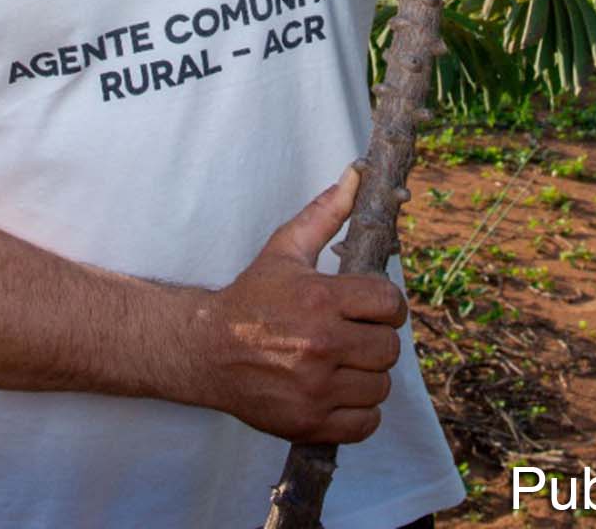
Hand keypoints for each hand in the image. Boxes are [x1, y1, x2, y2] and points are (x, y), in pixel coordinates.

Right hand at [189, 164, 406, 443]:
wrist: (205, 351)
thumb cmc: (251, 297)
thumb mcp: (285, 250)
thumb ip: (325, 212)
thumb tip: (356, 172)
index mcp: (319, 299)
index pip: (390, 304)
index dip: (383, 305)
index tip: (367, 308)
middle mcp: (320, 344)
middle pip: (390, 348)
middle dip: (375, 339)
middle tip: (351, 335)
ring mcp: (315, 388)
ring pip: (380, 386)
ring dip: (367, 376)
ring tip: (341, 363)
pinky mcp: (309, 422)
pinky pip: (366, 423)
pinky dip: (358, 412)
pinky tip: (336, 392)